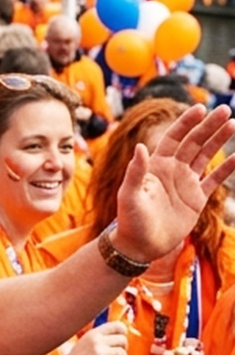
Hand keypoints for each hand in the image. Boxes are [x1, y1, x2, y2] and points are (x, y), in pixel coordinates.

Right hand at [64, 320, 128, 354]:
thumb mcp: (86, 342)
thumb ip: (101, 337)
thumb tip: (123, 336)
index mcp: (94, 333)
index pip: (118, 326)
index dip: (123, 334)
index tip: (119, 342)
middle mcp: (97, 341)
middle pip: (123, 340)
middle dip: (122, 349)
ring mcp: (99, 353)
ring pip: (123, 354)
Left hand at [113, 104, 234, 261]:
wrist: (140, 246)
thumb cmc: (129, 220)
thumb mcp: (130, 195)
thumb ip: (136, 172)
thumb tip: (140, 147)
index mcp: (156, 165)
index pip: (174, 137)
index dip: (186, 122)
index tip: (201, 109)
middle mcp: (172, 170)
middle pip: (194, 142)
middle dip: (208, 126)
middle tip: (225, 110)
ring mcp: (185, 183)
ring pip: (205, 156)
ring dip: (218, 140)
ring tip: (232, 124)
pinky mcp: (196, 199)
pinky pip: (214, 179)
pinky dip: (226, 168)